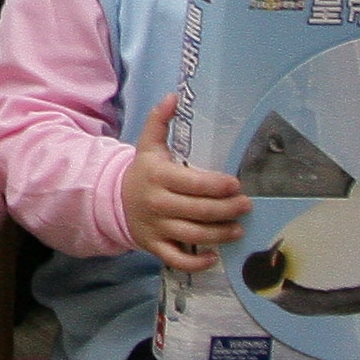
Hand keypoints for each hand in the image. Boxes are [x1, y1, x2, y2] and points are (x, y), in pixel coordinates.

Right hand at [119, 88, 245, 273]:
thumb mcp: (148, 145)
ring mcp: (156, 227)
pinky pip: (177, 260)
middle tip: (246, 206)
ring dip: (220, 234)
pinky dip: (196, 263)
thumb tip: (173, 96)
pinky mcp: (154, 247)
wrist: (113, 200)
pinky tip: (214, 257)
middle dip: (227, 210)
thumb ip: (160, 121)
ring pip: (193, 236)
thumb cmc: (143, 171)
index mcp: (158, 176)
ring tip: (238, 229)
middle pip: (198, 211)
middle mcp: (157, 203)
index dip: (218, 186)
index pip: (193, 183)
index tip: (236, 185)